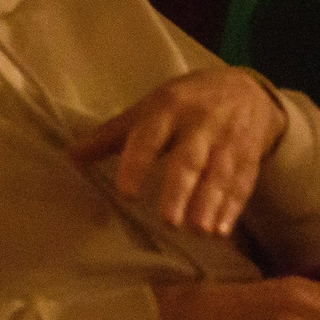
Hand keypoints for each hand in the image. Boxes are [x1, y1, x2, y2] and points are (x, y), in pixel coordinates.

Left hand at [70, 65, 286, 235]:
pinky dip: (232, 208)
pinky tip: (221, 231)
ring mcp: (229, 141)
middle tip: (168, 220)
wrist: (249, 88)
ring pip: (219, 174)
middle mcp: (201, 124)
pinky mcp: (249, 157)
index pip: (151, 136)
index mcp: (170, 108)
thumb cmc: (188, 101)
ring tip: (198, 231)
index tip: (127, 193)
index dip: (139, 163)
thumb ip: (113, 134)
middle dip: (180, 189)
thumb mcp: (151, 107)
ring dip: (210, 203)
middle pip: (190, 159)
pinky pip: (241, 183)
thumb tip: (70, 156)